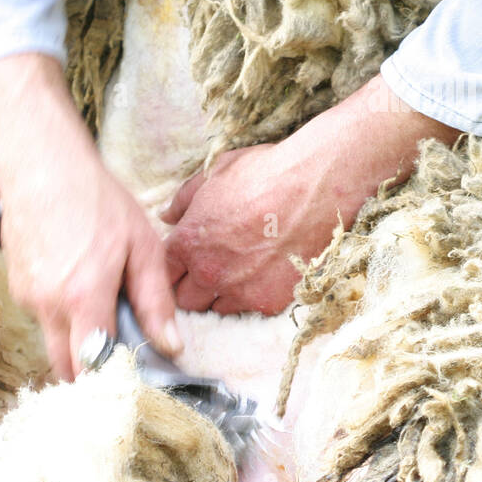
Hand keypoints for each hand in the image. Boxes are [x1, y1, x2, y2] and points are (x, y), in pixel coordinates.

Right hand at [0, 53, 181, 380]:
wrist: (42, 166)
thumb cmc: (96, 200)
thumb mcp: (142, 246)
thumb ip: (156, 301)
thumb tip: (172, 345)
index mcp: (83, 298)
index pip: (92, 368)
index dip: (114, 381)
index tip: (135, 381)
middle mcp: (47, 306)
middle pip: (68, 368)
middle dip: (94, 373)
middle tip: (123, 360)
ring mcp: (26, 298)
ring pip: (55, 342)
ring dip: (80, 340)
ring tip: (107, 307)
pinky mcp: (17, 287)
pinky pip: (44, 318)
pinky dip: (65, 315)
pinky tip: (82, 284)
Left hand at [162, 74, 459, 314]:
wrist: (317, 183)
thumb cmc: (267, 171)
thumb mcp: (216, 174)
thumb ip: (184, 200)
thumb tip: (168, 215)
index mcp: (188, 242)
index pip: (163, 273)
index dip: (173, 268)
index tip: (185, 262)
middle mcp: (208, 272)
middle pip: (185, 301)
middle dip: (192, 287)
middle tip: (211, 270)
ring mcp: (240, 291)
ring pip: (217, 309)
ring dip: (222, 295)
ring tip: (242, 272)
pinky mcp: (271, 301)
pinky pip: (253, 309)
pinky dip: (256, 295)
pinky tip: (268, 272)